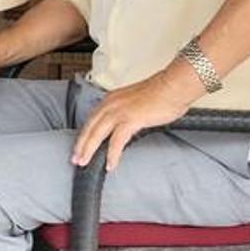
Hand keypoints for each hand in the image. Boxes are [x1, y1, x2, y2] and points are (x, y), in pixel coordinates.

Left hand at [70, 71, 191, 171]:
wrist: (175, 85)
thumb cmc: (162, 93)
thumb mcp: (137, 102)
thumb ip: (127, 112)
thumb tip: (126, 125)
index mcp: (111, 99)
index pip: (92, 119)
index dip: (84, 134)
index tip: (79, 146)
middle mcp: (111, 104)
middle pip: (89, 127)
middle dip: (80, 145)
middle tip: (74, 159)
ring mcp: (119, 111)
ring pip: (97, 134)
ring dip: (89, 150)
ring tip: (84, 163)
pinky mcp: (130, 120)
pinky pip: (116, 141)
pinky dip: (112, 154)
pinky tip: (110, 164)